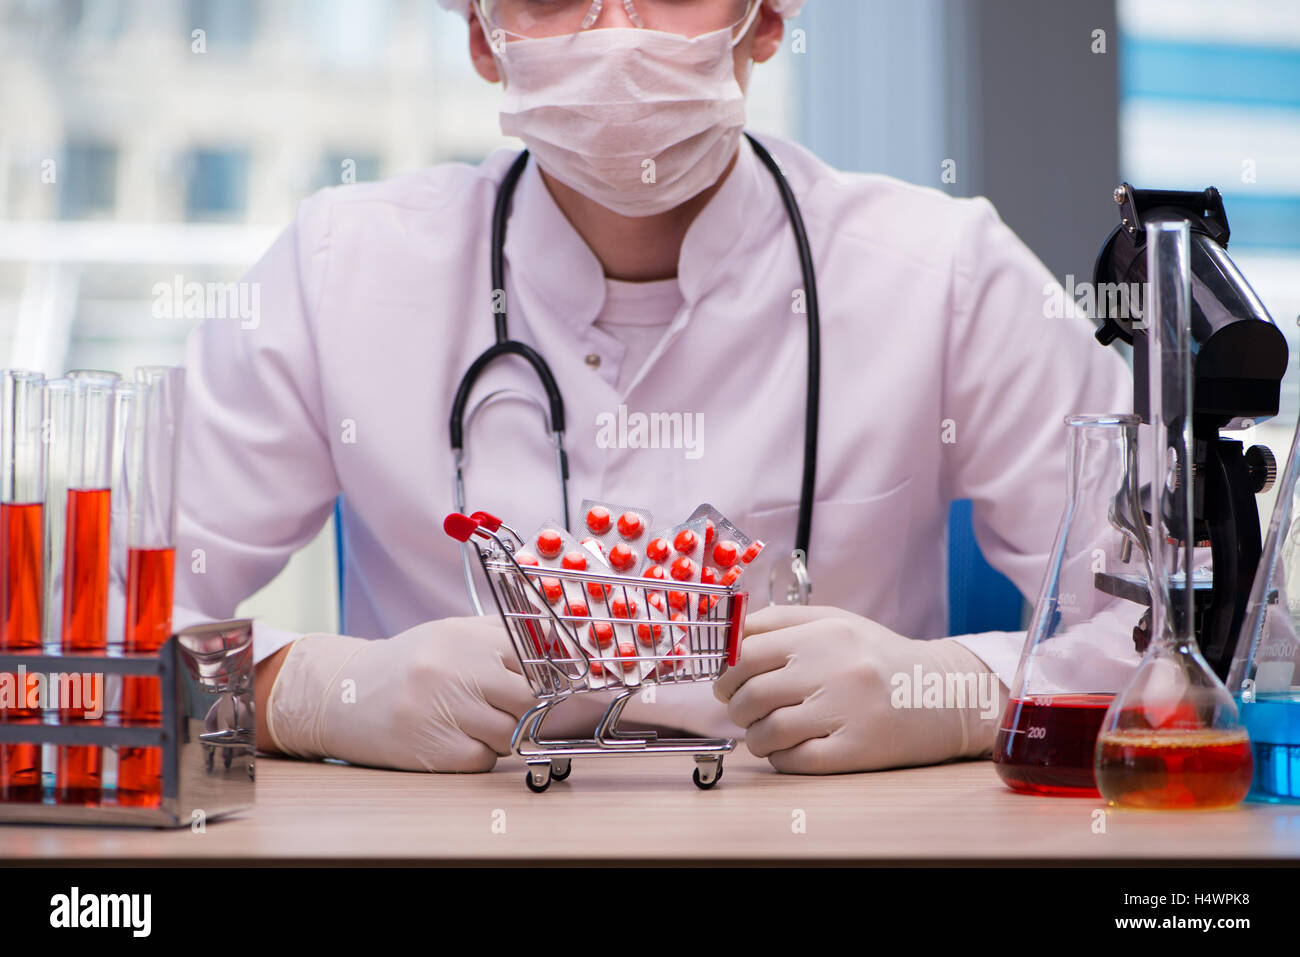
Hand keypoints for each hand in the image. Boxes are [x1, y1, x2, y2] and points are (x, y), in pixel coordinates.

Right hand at [267, 616, 536, 771]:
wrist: (344, 693)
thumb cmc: (410, 664)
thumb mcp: (453, 635)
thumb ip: (503, 638)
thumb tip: (562, 650)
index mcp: (467, 638)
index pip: (535, 659)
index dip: (549, 677)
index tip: (556, 686)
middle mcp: (458, 671)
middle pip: (528, 699)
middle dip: (527, 708)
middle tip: (513, 708)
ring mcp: (446, 712)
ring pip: (511, 733)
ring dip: (506, 734)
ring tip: (479, 722)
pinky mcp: (435, 750)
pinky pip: (485, 760)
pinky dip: (481, 755)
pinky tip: (459, 740)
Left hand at [713, 605, 1005, 773]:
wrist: (943, 694)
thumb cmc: (877, 657)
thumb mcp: (834, 622)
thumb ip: (781, 622)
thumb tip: (730, 637)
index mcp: (824, 634)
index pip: (747, 653)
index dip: (727, 673)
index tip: (726, 684)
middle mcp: (834, 670)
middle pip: (752, 694)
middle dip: (737, 707)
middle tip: (742, 710)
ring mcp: (846, 712)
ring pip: (769, 731)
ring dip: (756, 737)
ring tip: (765, 733)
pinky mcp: (857, 751)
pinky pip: (796, 761)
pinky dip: (780, 759)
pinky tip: (787, 750)